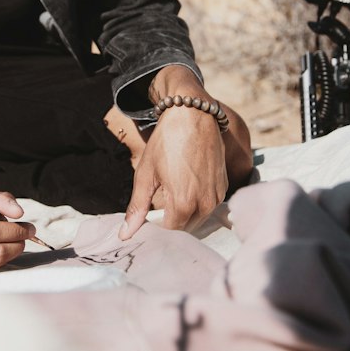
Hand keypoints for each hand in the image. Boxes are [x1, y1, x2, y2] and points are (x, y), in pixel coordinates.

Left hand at [118, 106, 228, 239]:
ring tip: (171, 193)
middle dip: (171, 222)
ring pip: (198, 219)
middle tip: (157, 205)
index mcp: (183, 203)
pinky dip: (197, 204)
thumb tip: (125, 235)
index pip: (169, 232)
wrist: (193, 116)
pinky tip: (186, 186)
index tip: (147, 217)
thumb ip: (137, 208)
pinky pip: (208, 206)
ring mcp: (217, 196)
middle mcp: (204, 204)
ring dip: (185, 214)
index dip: (156, 227)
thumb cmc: (167, 141)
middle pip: (185, 228)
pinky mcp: (224, 187)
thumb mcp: (146, 174)